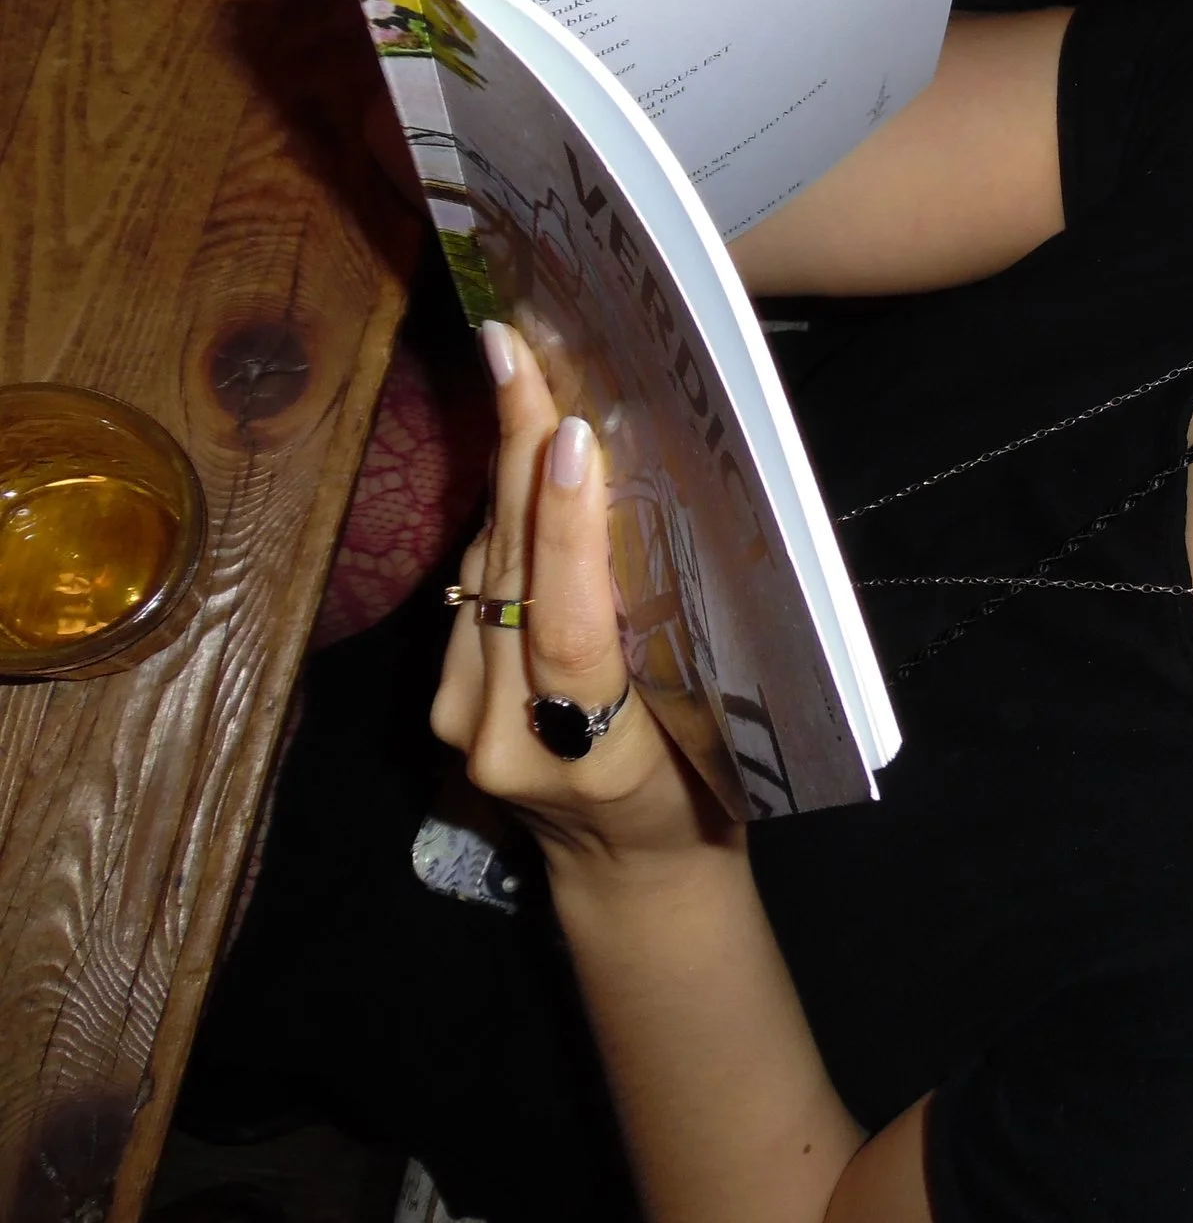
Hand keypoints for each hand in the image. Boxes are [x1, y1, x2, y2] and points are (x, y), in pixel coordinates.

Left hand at [431, 321, 731, 881]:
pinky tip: (518, 455)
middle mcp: (506, 740)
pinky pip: (474, 593)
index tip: (571, 434)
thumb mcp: (718, 729)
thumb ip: (673, 637)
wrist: (629, 871)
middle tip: (518, 351)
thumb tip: (642, 506)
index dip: (566, 530)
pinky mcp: (445, 704)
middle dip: (517, 456)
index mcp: (590, 757)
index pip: (566, 628)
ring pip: (483, 575)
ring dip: (505, 473)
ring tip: (519, 372)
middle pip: (509, 579)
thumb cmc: (704, 790)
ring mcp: (463, 724)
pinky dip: (502, 521)